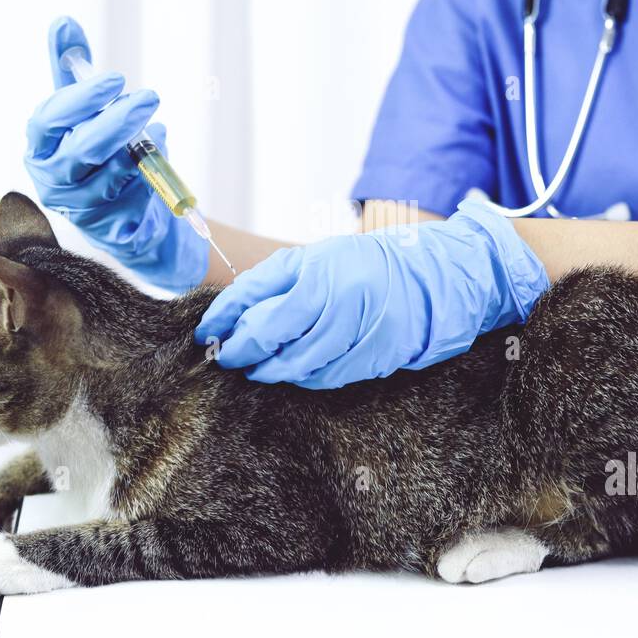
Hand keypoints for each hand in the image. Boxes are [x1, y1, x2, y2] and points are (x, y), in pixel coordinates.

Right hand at [24, 16, 207, 292]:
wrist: (121, 212)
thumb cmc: (95, 151)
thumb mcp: (82, 109)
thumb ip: (69, 67)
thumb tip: (63, 21)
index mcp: (40, 148)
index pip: (48, 120)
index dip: (81, 98)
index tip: (116, 79)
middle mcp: (53, 181)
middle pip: (81, 150)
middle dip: (117, 121)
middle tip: (149, 96)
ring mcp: (81, 209)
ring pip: (110, 175)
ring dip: (137, 147)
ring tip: (155, 124)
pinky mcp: (112, 229)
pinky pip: (136, 197)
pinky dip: (151, 169)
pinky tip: (159, 148)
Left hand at [194, 200, 549, 387]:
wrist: (431, 278)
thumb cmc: (362, 264)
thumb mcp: (314, 259)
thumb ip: (273, 282)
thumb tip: (227, 314)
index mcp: (317, 273)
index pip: (255, 305)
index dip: (225, 323)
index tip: (207, 335)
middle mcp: (338, 302)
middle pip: (273, 340)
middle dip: (244, 353)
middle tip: (229, 359)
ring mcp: (359, 333)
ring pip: (299, 366)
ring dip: (272, 371)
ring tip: (258, 369)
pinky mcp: (376, 357)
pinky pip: (329, 377)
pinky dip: (306, 378)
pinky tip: (294, 372)